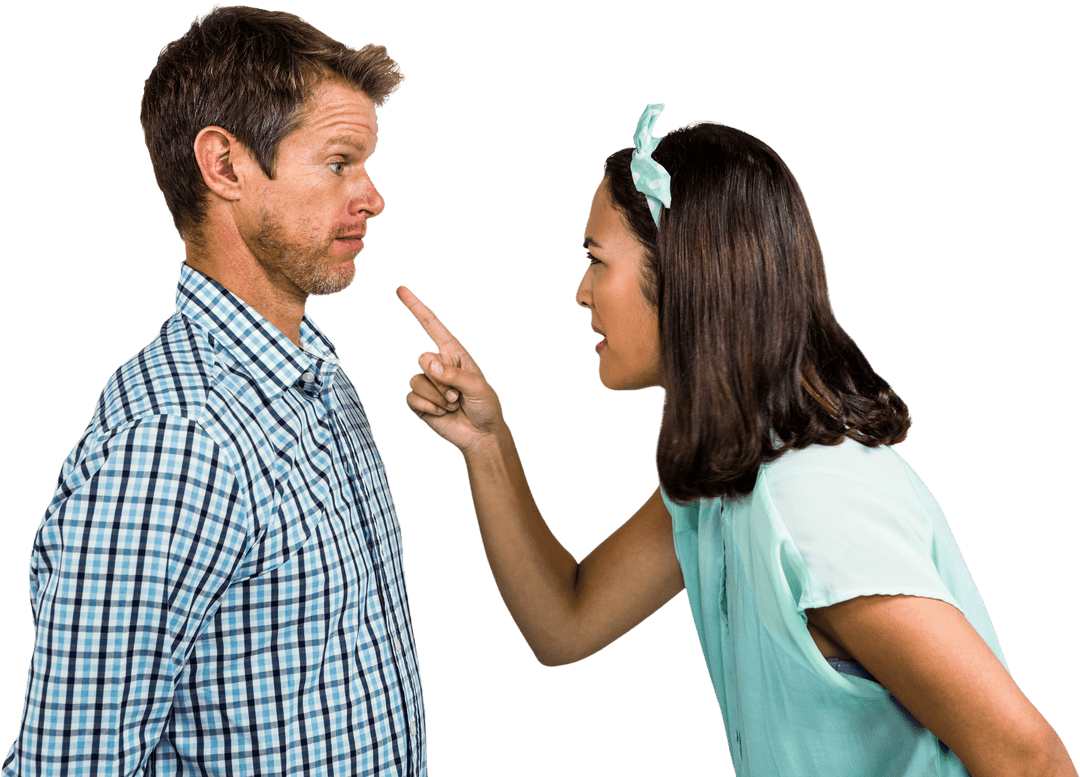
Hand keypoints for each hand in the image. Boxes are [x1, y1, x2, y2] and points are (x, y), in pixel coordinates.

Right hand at [396, 286, 504, 453]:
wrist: (481, 435)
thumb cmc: (485, 406)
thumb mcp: (477, 387)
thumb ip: (453, 374)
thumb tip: (427, 363)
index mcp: (454, 353)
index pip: (431, 325)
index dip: (416, 307)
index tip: (400, 289)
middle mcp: (438, 364)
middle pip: (423, 360)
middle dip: (441, 381)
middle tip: (458, 395)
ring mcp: (426, 383)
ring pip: (416, 381)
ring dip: (438, 397)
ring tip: (453, 404)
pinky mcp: (419, 401)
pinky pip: (411, 398)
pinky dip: (429, 408)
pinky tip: (442, 413)